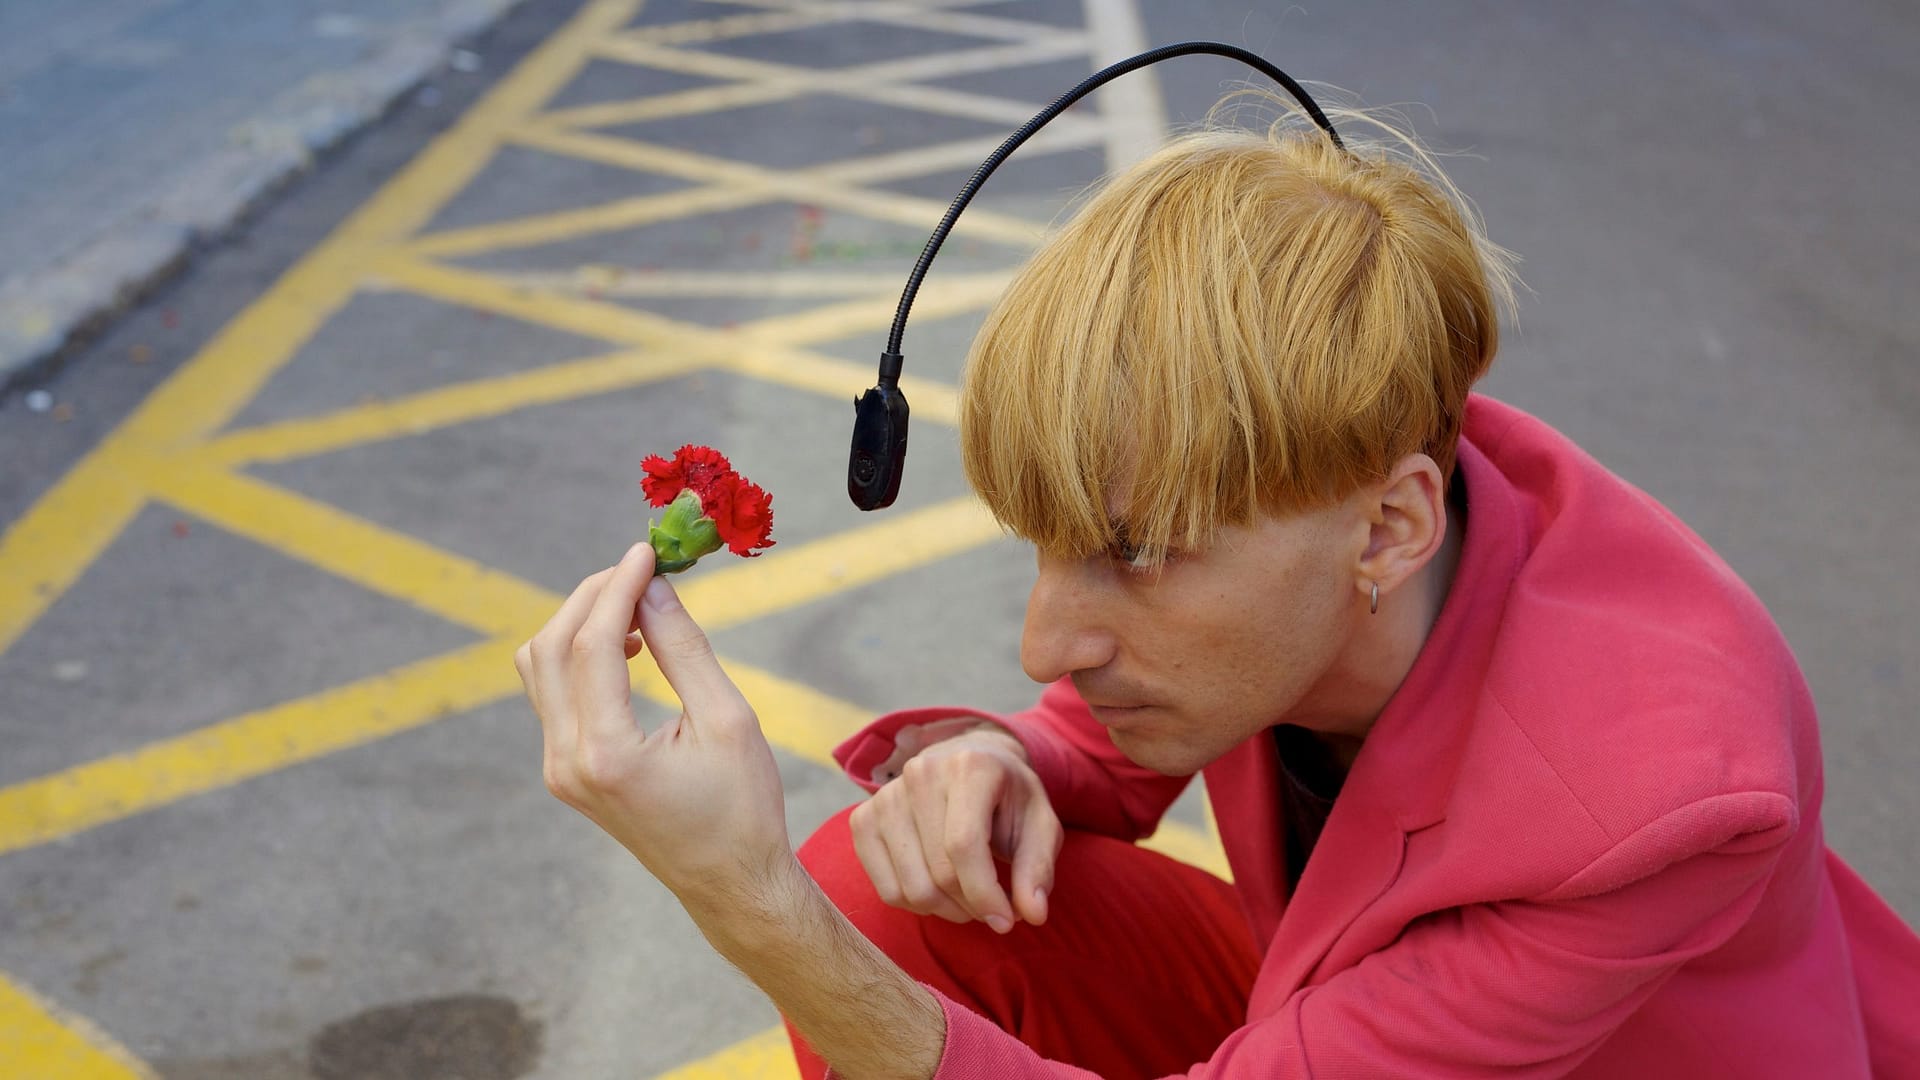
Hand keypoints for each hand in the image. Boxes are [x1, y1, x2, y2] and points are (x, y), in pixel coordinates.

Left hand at [516, 542, 791, 902]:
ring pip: (540, 668)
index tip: (648, 551)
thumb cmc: (744, 807)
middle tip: (640, 569)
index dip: (618, 586)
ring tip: (635, 605)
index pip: (592, 643)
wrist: (730, 883)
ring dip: (579, 623)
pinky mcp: (565, 772)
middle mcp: (567, 763)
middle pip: (550, 648)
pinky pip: (552, 694)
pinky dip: (578, 655)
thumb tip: (653, 586)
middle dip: (591, 596)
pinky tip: (625, 645)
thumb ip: (684, 648)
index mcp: (607, 754)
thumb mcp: (728, 718)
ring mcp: (559, 770)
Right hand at [849, 725, 1060, 932]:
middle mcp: (920, 774)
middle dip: (972, 905)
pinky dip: (916, 905)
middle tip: (992, 906)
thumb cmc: (1007, 798)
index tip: (1005, 921)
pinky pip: (886, 890)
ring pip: (911, 888)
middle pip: (939, 872)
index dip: (985, 894)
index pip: (964, 845)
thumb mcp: (1040, 824)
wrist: (968, 763)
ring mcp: (885, 797)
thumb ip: (1037, 868)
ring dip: (946, 910)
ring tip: (969, 898)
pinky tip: (939, 890)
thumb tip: (1033, 914)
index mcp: (969, 767)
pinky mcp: (863, 820)